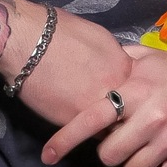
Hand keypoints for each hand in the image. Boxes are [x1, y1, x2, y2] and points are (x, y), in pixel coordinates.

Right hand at [0, 0, 135, 126]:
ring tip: (89, 125)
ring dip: (101, 128)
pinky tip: (73, 127)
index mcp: (125, 68)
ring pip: (108, 127)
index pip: (137, 93)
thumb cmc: (61, 31)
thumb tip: (115, 70)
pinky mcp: (76, 122)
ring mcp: (98, 107)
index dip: (127, 98)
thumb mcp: (101, 39)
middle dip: (118, 116)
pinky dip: (82, 133)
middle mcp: (117, 89)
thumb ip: (114, 60)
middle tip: (103, 116)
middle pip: (127, 113)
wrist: (29, 39)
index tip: (116, 100)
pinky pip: (87, 134)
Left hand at [39, 44, 166, 166]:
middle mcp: (154, 115)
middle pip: (109, 156)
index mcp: (138, 90)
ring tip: (144, 151)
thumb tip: (87, 64)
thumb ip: (118, 62)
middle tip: (121, 144)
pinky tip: (163, 162)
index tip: (48, 155)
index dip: (66, 139)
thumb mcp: (149, 57)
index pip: (92, 119)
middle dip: (110, 153)